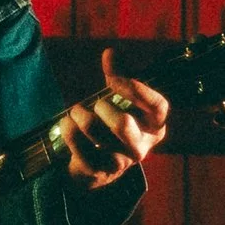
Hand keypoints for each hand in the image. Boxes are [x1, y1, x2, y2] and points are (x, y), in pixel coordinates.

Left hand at [66, 44, 170, 188]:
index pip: (157, 106)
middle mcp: (142, 146)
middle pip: (123, 124)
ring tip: (77, 111)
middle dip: (103, 107)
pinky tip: (67, 123)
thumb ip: (117, 75)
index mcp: (155, 125)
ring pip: (96, 133)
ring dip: (81, 115)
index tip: (114, 79)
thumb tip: (110, 53)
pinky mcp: (98, 171)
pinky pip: (79, 146)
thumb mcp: (119, 100)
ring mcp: (121, 161)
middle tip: (96, 103)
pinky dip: (69, 129)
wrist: (95, 165)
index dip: (136, 89)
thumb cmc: (112, 124)